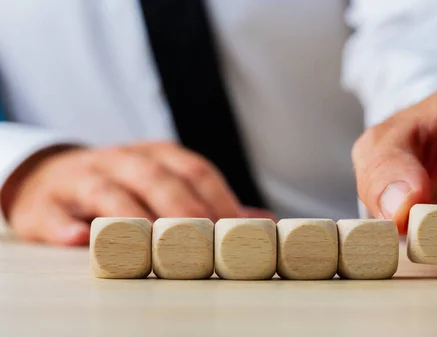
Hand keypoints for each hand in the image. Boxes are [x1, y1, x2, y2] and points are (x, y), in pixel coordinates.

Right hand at [1, 141, 273, 245]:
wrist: (51, 179)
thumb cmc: (122, 186)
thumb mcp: (164, 184)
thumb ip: (208, 203)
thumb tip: (260, 220)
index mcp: (157, 156)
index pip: (195, 170)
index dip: (217, 197)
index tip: (236, 229)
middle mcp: (122, 160)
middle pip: (156, 178)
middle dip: (182, 208)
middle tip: (202, 238)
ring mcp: (82, 178)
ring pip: (107, 192)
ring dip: (131, 217)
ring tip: (150, 241)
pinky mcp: (45, 202)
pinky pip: (54, 213)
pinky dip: (65, 227)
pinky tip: (79, 239)